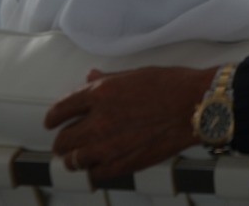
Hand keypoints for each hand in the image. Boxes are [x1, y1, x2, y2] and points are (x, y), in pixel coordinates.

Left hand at [46, 65, 216, 182]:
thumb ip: (107, 79)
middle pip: (63, 140)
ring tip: (79, 157)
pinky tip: (99, 166)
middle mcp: (98, 121)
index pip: (60, 110)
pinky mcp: (124, 164)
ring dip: (75, 158)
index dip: (52, 118)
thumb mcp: (135, 74)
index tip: (52, 122)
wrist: (196, 106)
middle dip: (62, 141)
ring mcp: (109, 145)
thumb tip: (90, 77)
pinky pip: (96, 174)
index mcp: (99, 94)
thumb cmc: (171, 86)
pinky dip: (95, 171)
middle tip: (65, 142)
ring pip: (75, 161)